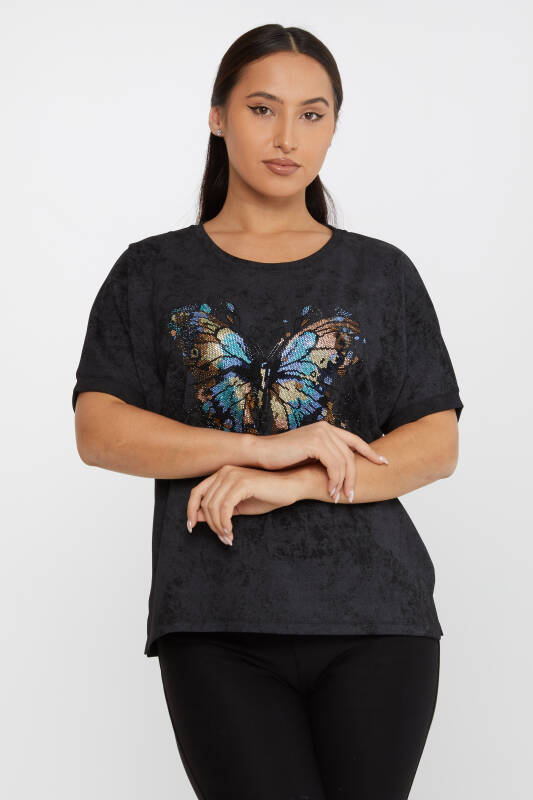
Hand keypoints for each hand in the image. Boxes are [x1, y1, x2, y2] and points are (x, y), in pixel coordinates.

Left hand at [186, 465, 298, 544]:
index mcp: (221, 474)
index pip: (197, 492)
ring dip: (219, 527)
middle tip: (223, 538)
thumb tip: (197, 518)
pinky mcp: (242, 483)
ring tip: (228, 538)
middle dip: (211, 525)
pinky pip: (225, 507)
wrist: (290, 487)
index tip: (191, 527)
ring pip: (214, 507)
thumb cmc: (267, 496)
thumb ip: (218, 510)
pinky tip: (231, 532)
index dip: (190, 510)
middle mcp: (224, 472)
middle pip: (205, 503)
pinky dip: (225, 523)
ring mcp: (233, 476)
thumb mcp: (238, 506)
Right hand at [253, 420, 387, 502]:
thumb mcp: (308, 456)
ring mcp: (321, 433)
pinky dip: (334, 481)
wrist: (260, 455)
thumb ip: (324, 457)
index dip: (371, 453)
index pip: (355, 441)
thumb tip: (340, 471)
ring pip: (344, 462)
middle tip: (352, 496)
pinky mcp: (314, 443)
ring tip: (340, 498)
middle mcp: (326, 428)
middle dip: (354, 477)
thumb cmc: (281, 459)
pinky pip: (334, 466)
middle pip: (351, 455)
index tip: (384, 464)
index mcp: (326, 429)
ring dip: (343, 483)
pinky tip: (330, 491)